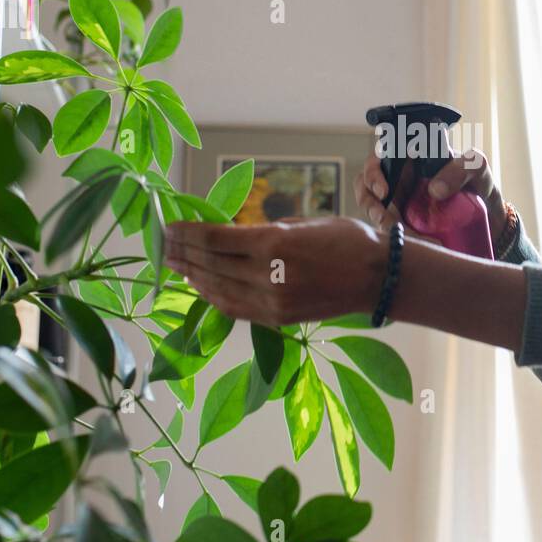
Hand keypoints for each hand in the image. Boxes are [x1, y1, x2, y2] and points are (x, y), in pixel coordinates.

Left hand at [164, 216, 385, 326]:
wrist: (379, 277)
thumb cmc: (346, 239)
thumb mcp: (301, 223)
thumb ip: (262, 232)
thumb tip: (228, 236)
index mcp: (273, 243)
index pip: (214, 239)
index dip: (186, 233)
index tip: (168, 226)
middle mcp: (268, 275)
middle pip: (210, 264)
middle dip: (182, 253)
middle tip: (162, 243)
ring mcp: (272, 301)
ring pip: (218, 289)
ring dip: (191, 276)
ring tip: (174, 264)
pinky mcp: (278, 318)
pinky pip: (234, 308)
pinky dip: (212, 297)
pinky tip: (200, 286)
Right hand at [354, 146, 507, 243]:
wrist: (491, 222)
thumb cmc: (480, 186)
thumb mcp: (477, 169)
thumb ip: (461, 169)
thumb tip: (434, 190)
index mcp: (411, 159)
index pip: (380, 157)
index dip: (373, 172)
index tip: (384, 190)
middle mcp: (399, 179)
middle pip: (366, 184)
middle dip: (368, 201)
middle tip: (383, 217)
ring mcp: (398, 203)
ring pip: (372, 209)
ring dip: (376, 221)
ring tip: (393, 231)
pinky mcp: (402, 226)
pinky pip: (388, 231)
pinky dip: (393, 237)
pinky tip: (408, 245)